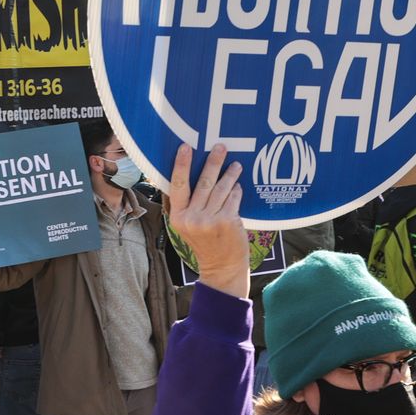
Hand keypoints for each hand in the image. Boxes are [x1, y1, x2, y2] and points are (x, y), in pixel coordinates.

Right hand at [165, 144, 247, 297]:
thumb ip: (189, 205)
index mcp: (178, 217)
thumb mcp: (188, 226)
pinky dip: (236, 190)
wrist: (221, 267)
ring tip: (236, 165)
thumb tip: (195, 176)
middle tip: (220, 147)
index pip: (177, 185)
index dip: (181, 165)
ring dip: (229, 174)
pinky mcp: (227, 221)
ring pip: (220, 188)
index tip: (185, 147)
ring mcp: (210, 220)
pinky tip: (238, 186)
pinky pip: (233, 198)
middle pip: (202, 182)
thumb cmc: (206, 244)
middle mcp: (192, 218)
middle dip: (212, 162)